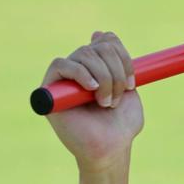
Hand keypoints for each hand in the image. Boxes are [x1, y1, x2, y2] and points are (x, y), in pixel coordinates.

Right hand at [41, 31, 143, 170]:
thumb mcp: (128, 87)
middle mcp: (80, 70)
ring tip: (107, 102)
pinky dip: (82, 73)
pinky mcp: (49, 90)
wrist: (111, 150)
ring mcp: (64, 80)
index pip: (106, 40)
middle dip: (116, 70)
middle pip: (97, 46)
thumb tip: (98, 33)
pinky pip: (61, 64)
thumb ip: (119, 62)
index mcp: (98, 68)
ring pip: (84, 54)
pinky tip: (92, 90)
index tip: (134, 82)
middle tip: (120, 95)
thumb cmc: (121, 125)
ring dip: (105, 77)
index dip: (122, 55)